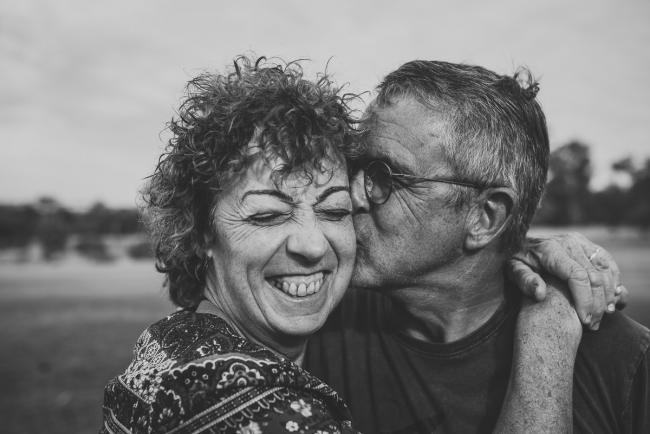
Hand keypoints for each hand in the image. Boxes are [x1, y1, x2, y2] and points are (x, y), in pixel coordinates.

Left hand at [506, 232, 628, 329]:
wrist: (521, 243)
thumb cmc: (517, 261)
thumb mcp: (513, 270)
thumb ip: (524, 280)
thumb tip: (540, 293)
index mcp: (551, 249)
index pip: (577, 276)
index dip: (585, 300)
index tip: (584, 320)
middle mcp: (569, 242)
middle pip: (594, 276)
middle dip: (597, 303)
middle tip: (593, 324)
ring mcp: (581, 242)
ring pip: (605, 270)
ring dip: (609, 294)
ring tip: (605, 315)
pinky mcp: (589, 244)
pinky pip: (608, 264)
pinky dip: (614, 282)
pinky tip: (612, 300)